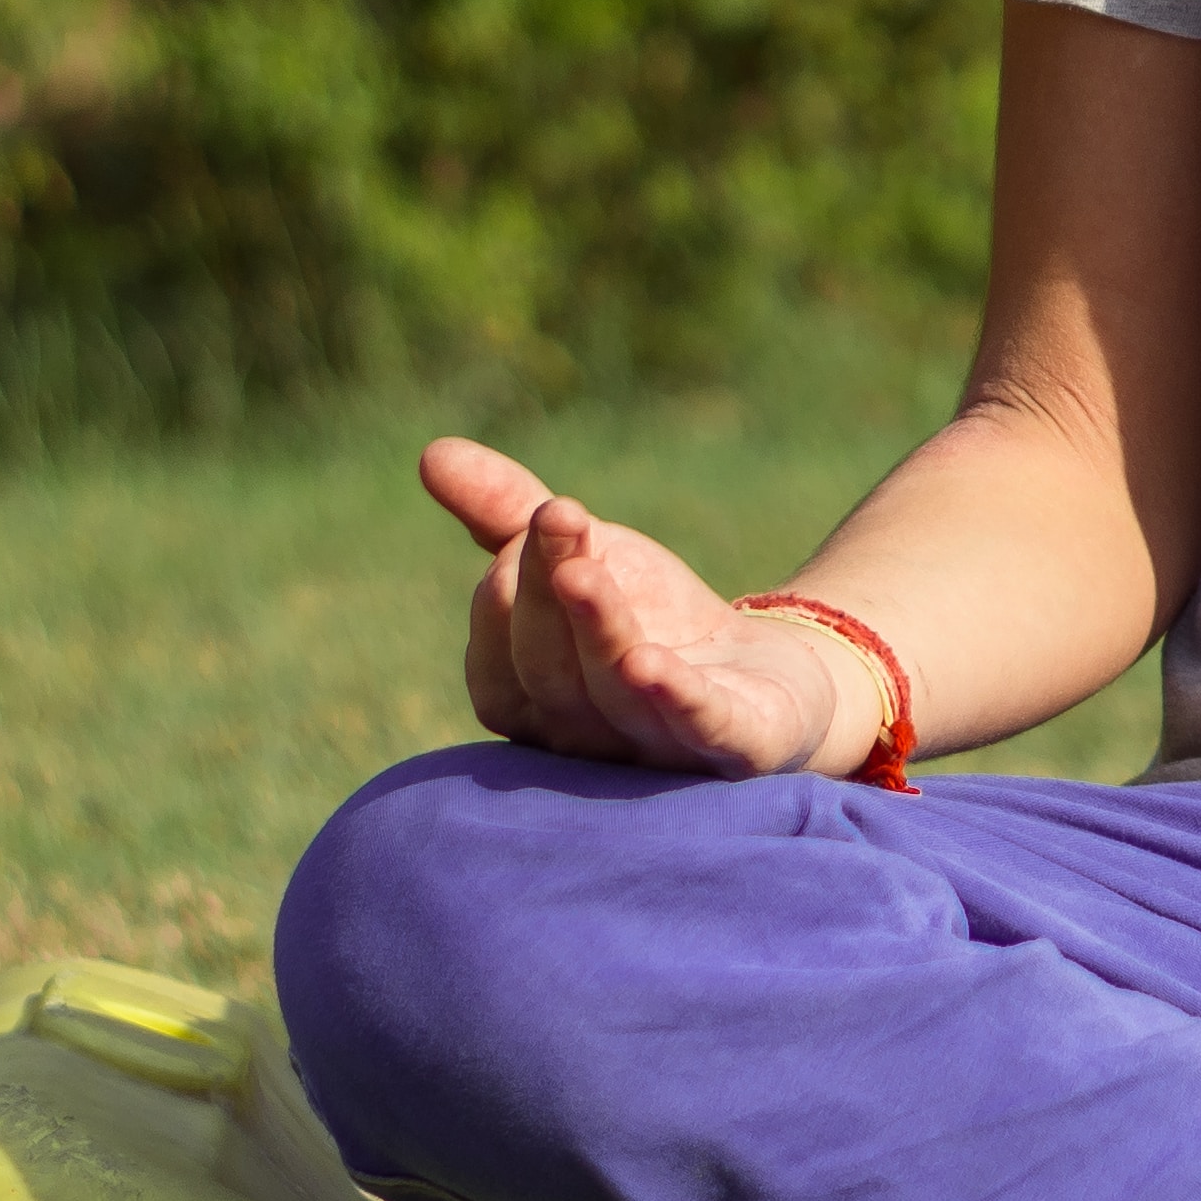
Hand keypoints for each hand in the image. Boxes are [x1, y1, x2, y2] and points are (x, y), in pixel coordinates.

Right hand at [421, 434, 867, 778]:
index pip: (500, 651)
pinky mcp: (736, 748)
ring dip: (597, 632)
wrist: (769, 676)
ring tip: (583, 573)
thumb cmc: (651, 617)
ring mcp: (657, 748)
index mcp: (530, 698)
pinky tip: (650, 664)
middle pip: (549, 670)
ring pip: (612, 697)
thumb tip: (431, 452)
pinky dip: (672, 698)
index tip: (543, 514)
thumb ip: (508, 514)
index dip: (513, 584)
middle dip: (548, 597)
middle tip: (559, 521)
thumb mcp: (587, 554)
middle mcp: (584, 735)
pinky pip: (696, 729)